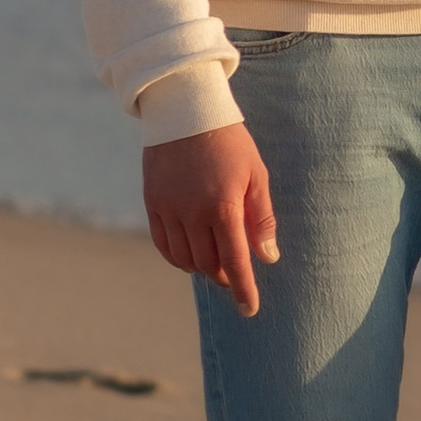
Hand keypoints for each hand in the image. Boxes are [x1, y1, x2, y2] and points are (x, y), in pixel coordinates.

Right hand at [142, 123, 279, 315]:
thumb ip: (262, 218)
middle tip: (236, 275)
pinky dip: (178, 258)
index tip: (249, 310)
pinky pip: (163, 245)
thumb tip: (268, 257)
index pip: (236, 261)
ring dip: (202, 269)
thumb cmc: (229, 142)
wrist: (184, 110)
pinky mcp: (152, 204)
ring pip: (185, 260)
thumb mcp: (256, 174)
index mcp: (223, 206)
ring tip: (216, 264)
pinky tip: (191, 255)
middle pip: (209, 264)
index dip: (243, 289)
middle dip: (225, 277)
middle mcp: (192, 212)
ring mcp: (168, 209)